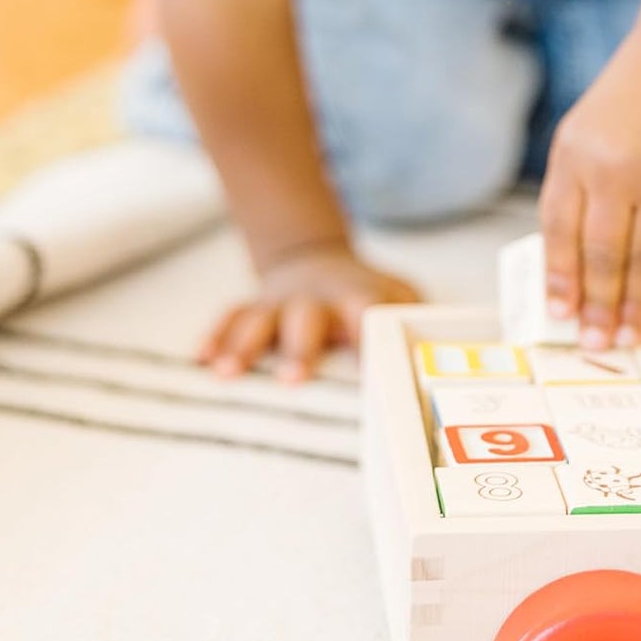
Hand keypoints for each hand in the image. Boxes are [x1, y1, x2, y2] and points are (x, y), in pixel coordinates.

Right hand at [199, 244, 420, 381]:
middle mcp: (317, 298)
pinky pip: (232, 315)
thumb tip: (439, 355)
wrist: (317, 260)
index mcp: (358, 297)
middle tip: (293, 380)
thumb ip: (416, 320)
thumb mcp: (399, 298)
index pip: (366, 311)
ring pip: (260, 317)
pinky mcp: (255, 305)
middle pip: (307, 316)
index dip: (365, 334)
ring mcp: (282, 300)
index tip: (366, 370)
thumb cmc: (366, 297)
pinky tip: (201, 358)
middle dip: (298, 346)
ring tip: (227, 372)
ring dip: (244, 343)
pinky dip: (215, 335)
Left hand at [539, 30, 640, 348]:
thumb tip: (575, 274)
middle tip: (597, 343)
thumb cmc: (629, 103)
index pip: (563, 233)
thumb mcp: (582, 137)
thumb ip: (575, 198)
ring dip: (636, 302)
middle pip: (606, 256)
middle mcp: (621, 171)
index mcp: (578, 156)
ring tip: (627, 334)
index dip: (562, 281)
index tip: (561, 316)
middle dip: (599, 306)